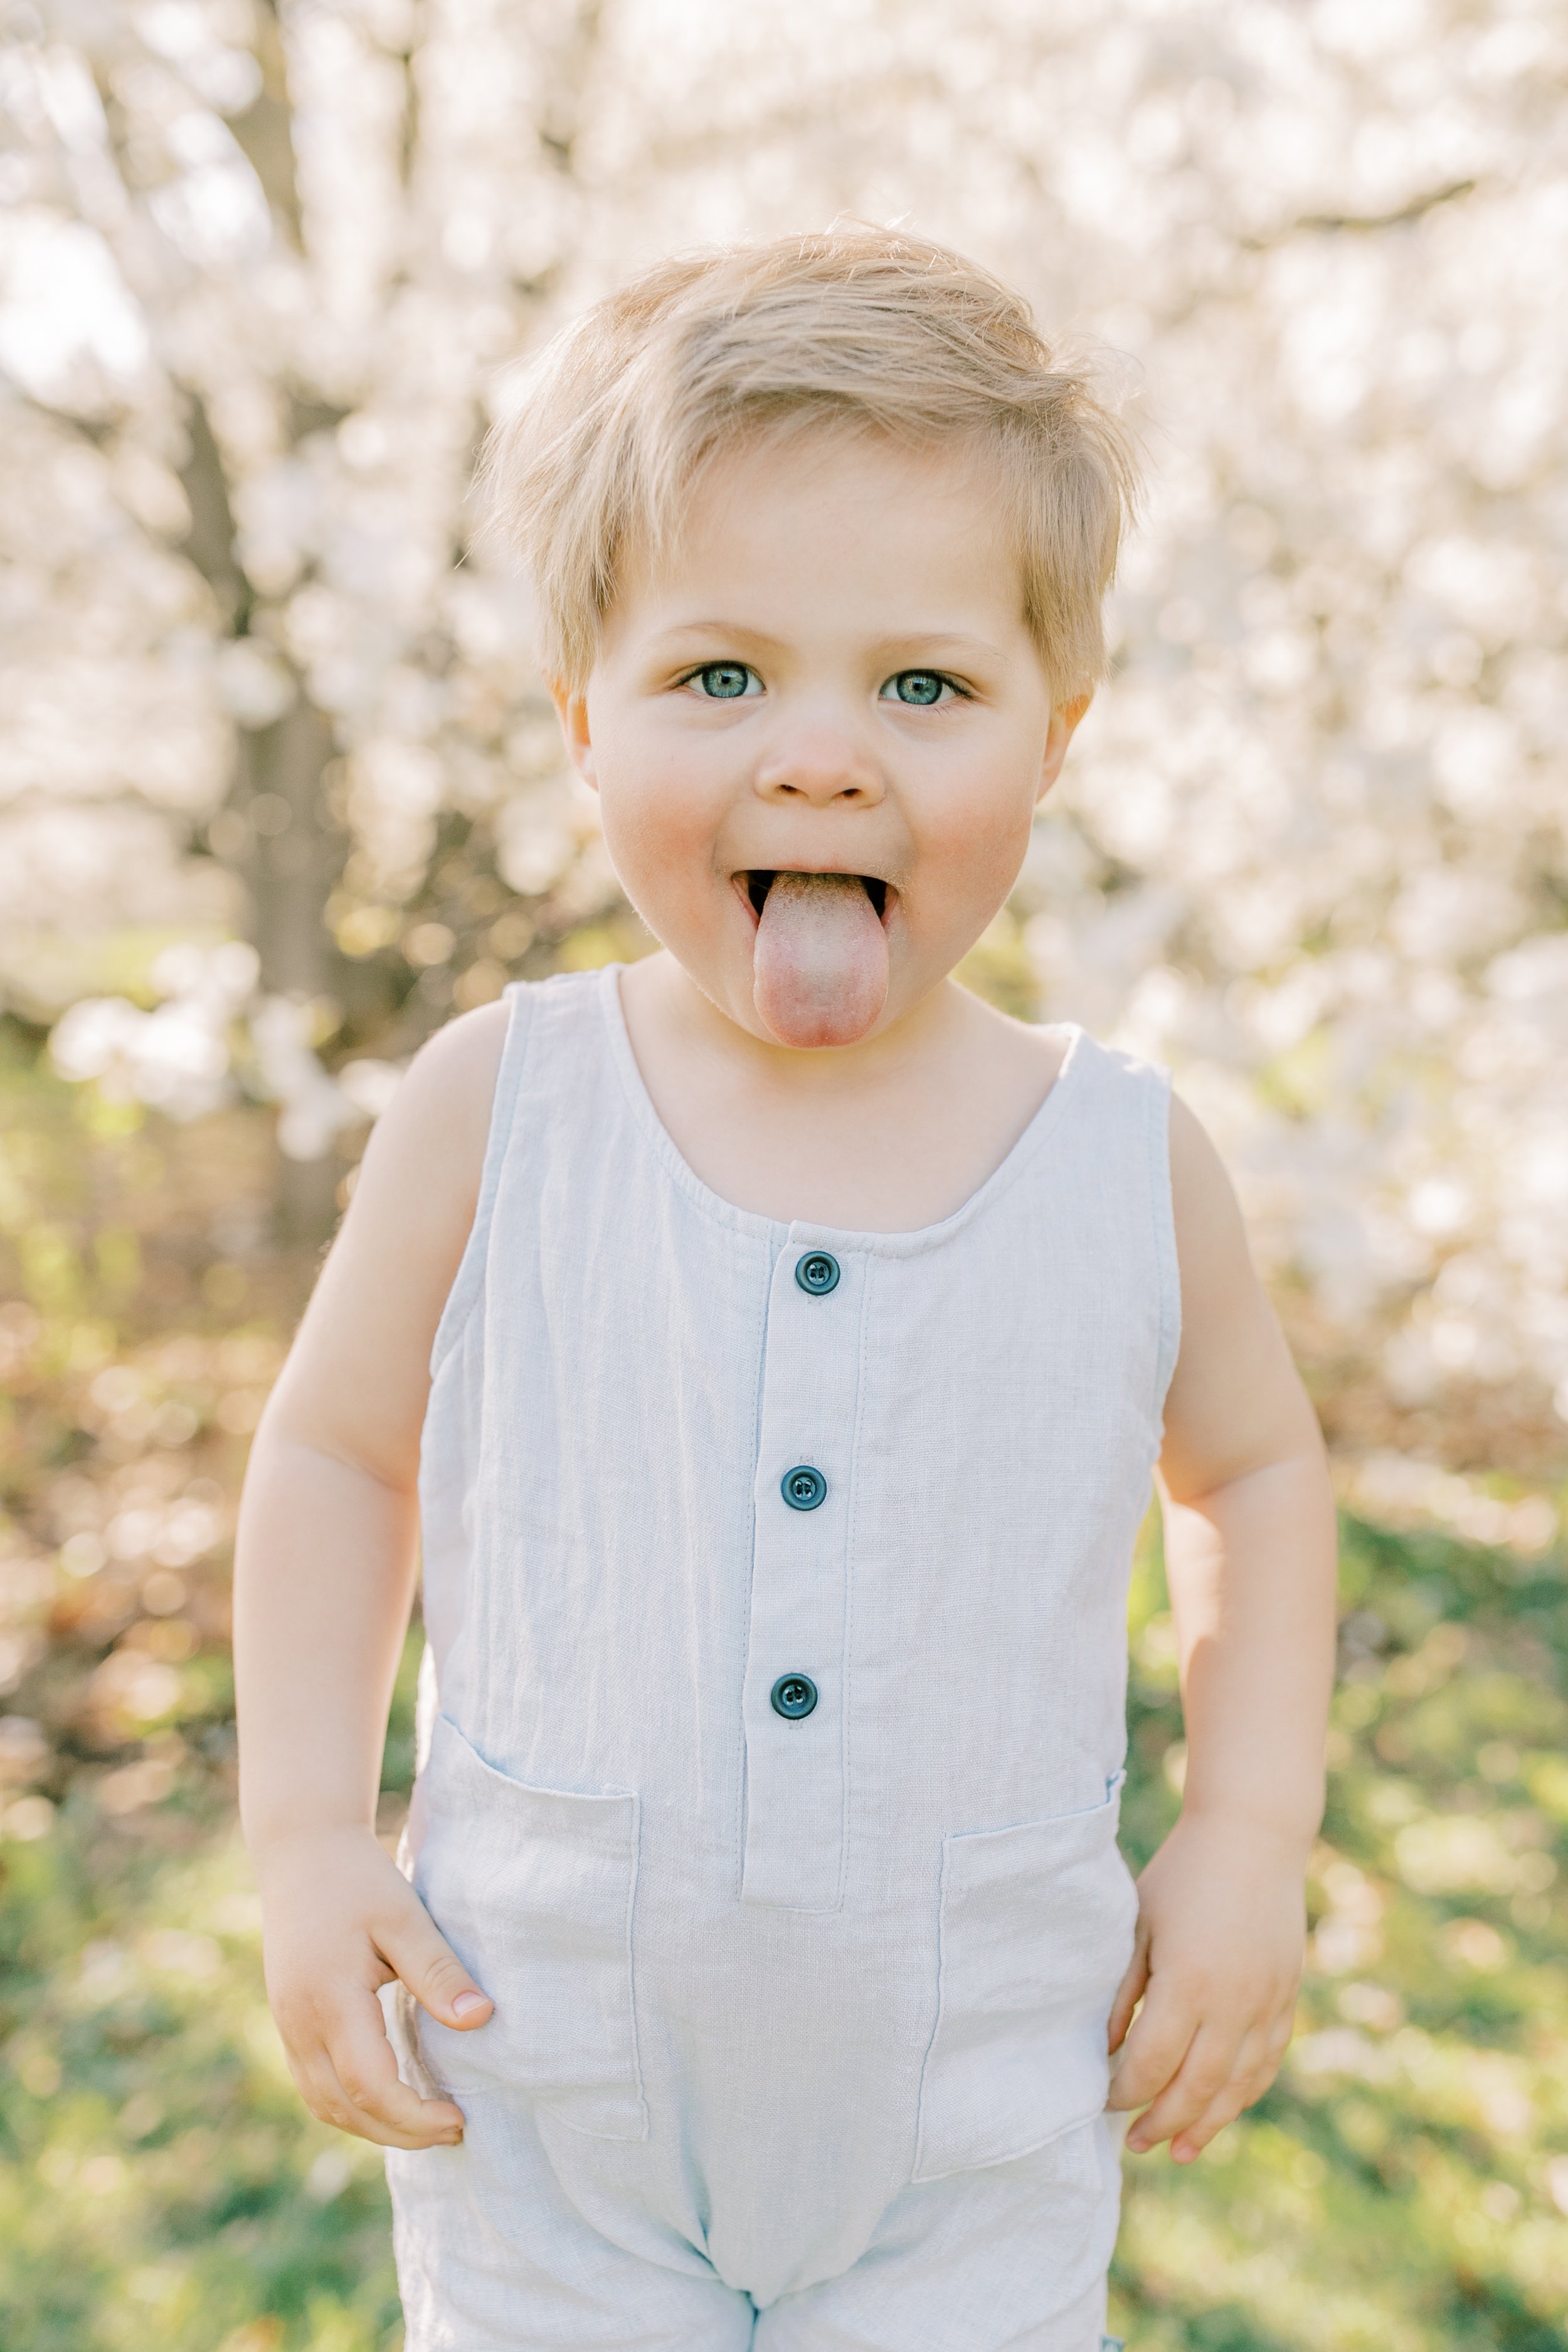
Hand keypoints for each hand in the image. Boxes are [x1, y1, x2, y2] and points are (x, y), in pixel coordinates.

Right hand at [254, 1824, 493, 2149]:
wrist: (300, 1853)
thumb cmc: (357, 1880)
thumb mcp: (405, 1917)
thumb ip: (438, 1972)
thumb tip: (481, 2020)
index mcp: (329, 1999)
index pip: (370, 2084)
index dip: (414, 2115)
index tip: (459, 2118)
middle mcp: (300, 2024)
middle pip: (345, 2108)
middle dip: (400, 2133)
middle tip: (454, 2130)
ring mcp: (288, 2027)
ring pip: (326, 2104)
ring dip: (374, 2127)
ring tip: (427, 2125)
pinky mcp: (289, 2024)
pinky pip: (316, 2087)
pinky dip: (352, 2106)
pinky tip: (390, 2100)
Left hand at [1104, 1808, 1305, 2162]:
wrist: (1252, 1836)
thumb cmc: (1182, 1874)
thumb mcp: (1138, 1925)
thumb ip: (1125, 1991)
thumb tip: (1110, 2050)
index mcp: (1188, 1982)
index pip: (1152, 2062)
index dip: (1124, 2091)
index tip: (1103, 2101)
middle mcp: (1233, 2002)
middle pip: (1196, 2087)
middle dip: (1162, 2122)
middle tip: (1134, 2143)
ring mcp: (1266, 2003)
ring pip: (1237, 2085)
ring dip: (1207, 2124)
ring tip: (1177, 2150)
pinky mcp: (1286, 1997)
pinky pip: (1266, 2062)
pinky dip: (1244, 2094)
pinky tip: (1222, 2110)